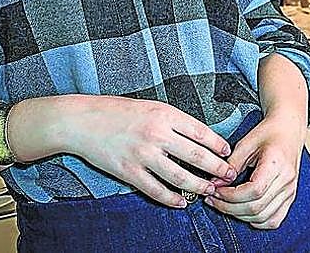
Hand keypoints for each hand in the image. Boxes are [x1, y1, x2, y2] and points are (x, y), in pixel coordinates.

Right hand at [65, 96, 237, 207]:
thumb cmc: (116, 110)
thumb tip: (198, 136)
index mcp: (164, 114)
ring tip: (210, 191)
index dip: (218, 145)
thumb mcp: (150, 106)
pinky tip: (181, 202)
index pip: (201, 132)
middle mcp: (156, 134)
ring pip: (179, 176)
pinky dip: (171, 199)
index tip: (228, 153)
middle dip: (217, 168)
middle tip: (229, 175)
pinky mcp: (128, 172)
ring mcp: (142, 155)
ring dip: (198, 186)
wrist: (81, 121)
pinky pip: (155, 190)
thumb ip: (173, 120)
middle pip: (196, 156)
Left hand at [205, 113, 306, 228]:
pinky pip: (274, 220)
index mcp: (277, 164)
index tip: (215, 190)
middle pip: (257, 207)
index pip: (254, 191)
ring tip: (225, 205)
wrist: (289, 130)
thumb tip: (215, 184)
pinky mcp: (290, 197)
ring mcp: (291, 191)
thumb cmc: (269, 133)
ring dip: (240, 216)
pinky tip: (244, 212)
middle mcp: (287, 180)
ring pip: (264, 217)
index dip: (231, 196)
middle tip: (214, 199)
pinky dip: (257, 221)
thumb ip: (231, 165)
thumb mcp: (246, 142)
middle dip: (230, 207)